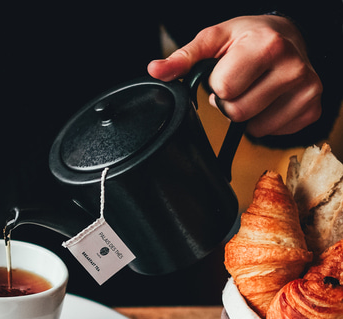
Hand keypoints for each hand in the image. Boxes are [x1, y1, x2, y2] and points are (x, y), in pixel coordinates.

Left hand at [148, 15, 322, 137]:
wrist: (290, 35)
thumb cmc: (250, 37)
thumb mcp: (216, 39)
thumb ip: (184, 57)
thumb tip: (156, 70)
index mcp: (267, 46)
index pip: (224, 90)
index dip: (218, 85)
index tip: (227, 71)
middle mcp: (292, 67)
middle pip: (238, 113)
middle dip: (231, 102)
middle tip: (241, 83)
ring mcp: (306, 90)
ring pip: (255, 128)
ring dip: (248, 115)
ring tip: (255, 89)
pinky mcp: (311, 109)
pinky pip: (273, 133)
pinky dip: (266, 121)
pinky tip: (271, 99)